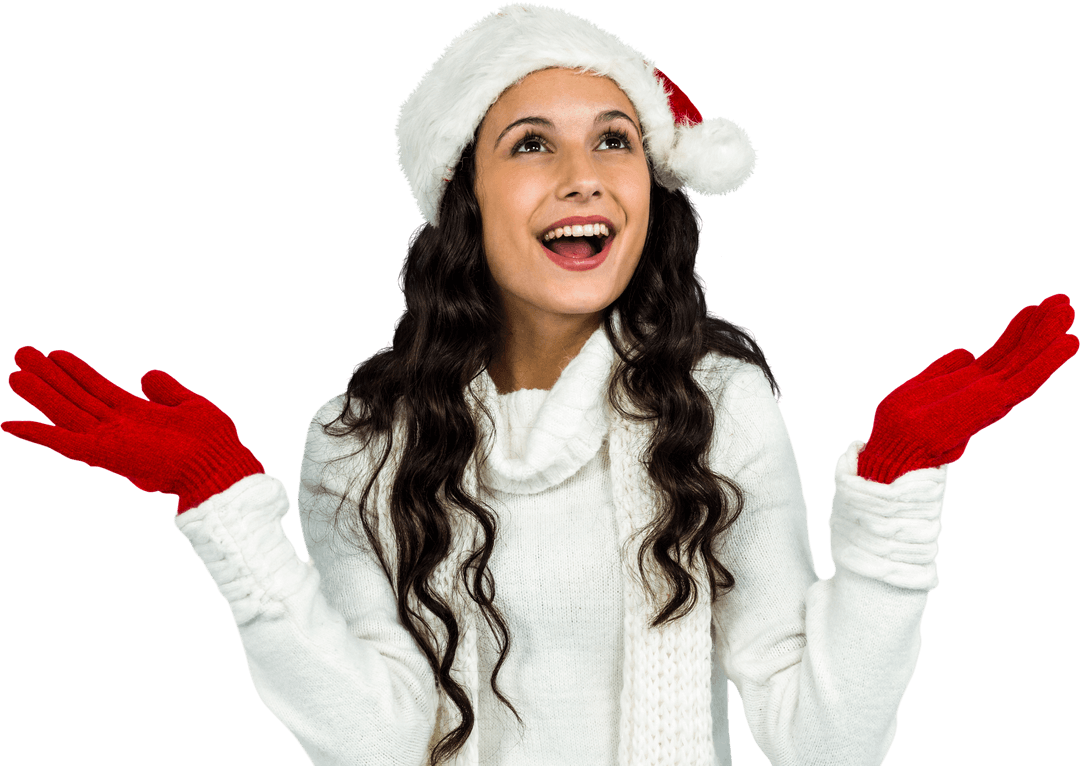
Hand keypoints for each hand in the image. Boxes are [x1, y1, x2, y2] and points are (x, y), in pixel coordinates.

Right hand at [2, 347, 264, 512]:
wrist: (220, 466)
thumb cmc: (214, 442)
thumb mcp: (190, 405)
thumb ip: (167, 390)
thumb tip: (147, 374)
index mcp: (137, 414)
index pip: (98, 388)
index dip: (77, 370)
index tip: (55, 352)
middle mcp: (118, 427)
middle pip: (75, 397)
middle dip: (49, 376)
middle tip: (21, 352)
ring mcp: (110, 441)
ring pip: (65, 413)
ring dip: (40, 394)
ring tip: (14, 373)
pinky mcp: (105, 455)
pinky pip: (64, 443)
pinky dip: (38, 434)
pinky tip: (11, 423)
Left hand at [857, 293, 1077, 483]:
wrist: (894, 449)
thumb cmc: (900, 425)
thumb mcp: (918, 387)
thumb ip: (943, 370)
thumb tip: (968, 352)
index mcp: (968, 385)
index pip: (1000, 354)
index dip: (1018, 332)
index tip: (1033, 308)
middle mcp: (984, 390)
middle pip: (1018, 353)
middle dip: (1039, 327)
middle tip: (1061, 299)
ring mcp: (990, 397)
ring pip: (1026, 362)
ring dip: (1047, 336)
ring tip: (1066, 308)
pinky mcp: (993, 404)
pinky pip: (1026, 380)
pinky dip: (1048, 362)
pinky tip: (1070, 342)